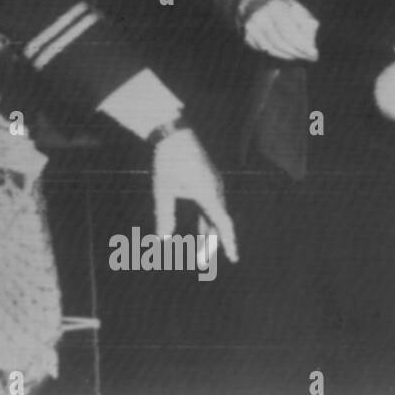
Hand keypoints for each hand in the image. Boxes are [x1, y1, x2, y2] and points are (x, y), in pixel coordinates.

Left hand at [151, 129, 238, 262]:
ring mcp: (214, 183)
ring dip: (209, 232)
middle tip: (202, 262)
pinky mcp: (209, 179)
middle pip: (220, 221)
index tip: (233, 258)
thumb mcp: (163, 190)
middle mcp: (216, 189)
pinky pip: (212, 204)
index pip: (223, 223)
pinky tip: (202, 229)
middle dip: (213, 243)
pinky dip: (208, 219)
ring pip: (216, 213)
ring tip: (202, 251)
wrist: (173, 133)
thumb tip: (161, 241)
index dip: (228, 242)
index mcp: (208, 193)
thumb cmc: (167, 160)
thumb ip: (164, 216)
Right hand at [243, 0, 318, 61]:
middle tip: (310, 57)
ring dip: (288, 55)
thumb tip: (309, 43)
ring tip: (300, 54)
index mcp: (274, 7)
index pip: (288, 32)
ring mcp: (251, 28)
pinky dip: (277, 53)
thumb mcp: (297, 7)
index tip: (314, 54)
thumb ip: (306, 23)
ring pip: (271, 49)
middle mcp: (259, 17)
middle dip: (297, 52)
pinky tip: (286, 51)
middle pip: (279, 43)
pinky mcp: (247, 36)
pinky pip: (264, 50)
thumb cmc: (281, 4)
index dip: (301, 45)